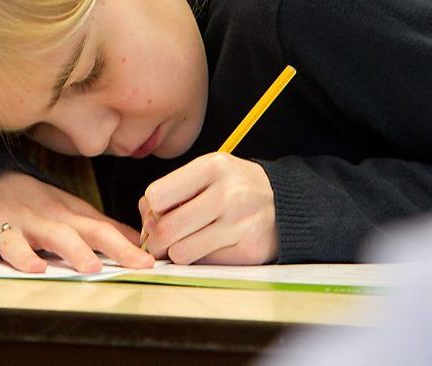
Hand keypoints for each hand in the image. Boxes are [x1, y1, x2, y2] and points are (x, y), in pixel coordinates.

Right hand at [0, 172, 154, 272]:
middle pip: (60, 234)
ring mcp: (5, 222)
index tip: (144, 263)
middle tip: (94, 269)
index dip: (121, 246)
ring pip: (15, 238)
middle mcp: (38, 218)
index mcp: (65, 215)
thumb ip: (105, 229)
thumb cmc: (39, 204)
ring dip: (24, 254)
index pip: (98, 230)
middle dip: (77, 250)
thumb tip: (142, 242)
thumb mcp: (73, 211)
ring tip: (36, 269)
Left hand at [139, 152, 276, 264]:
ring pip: (181, 252)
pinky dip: (201, 259)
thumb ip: (173, 191)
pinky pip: (204, 264)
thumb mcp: (208, 172)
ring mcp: (240, 224)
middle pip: (165, 229)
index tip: (161, 212)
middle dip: (157, 239)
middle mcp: (228, 194)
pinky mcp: (248, 251)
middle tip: (164, 238)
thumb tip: (145, 224)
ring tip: (190, 240)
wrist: (285, 203)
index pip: (156, 195)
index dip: (152, 209)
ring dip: (178, 252)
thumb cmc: (236, 186)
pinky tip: (212, 245)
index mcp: (213, 166)